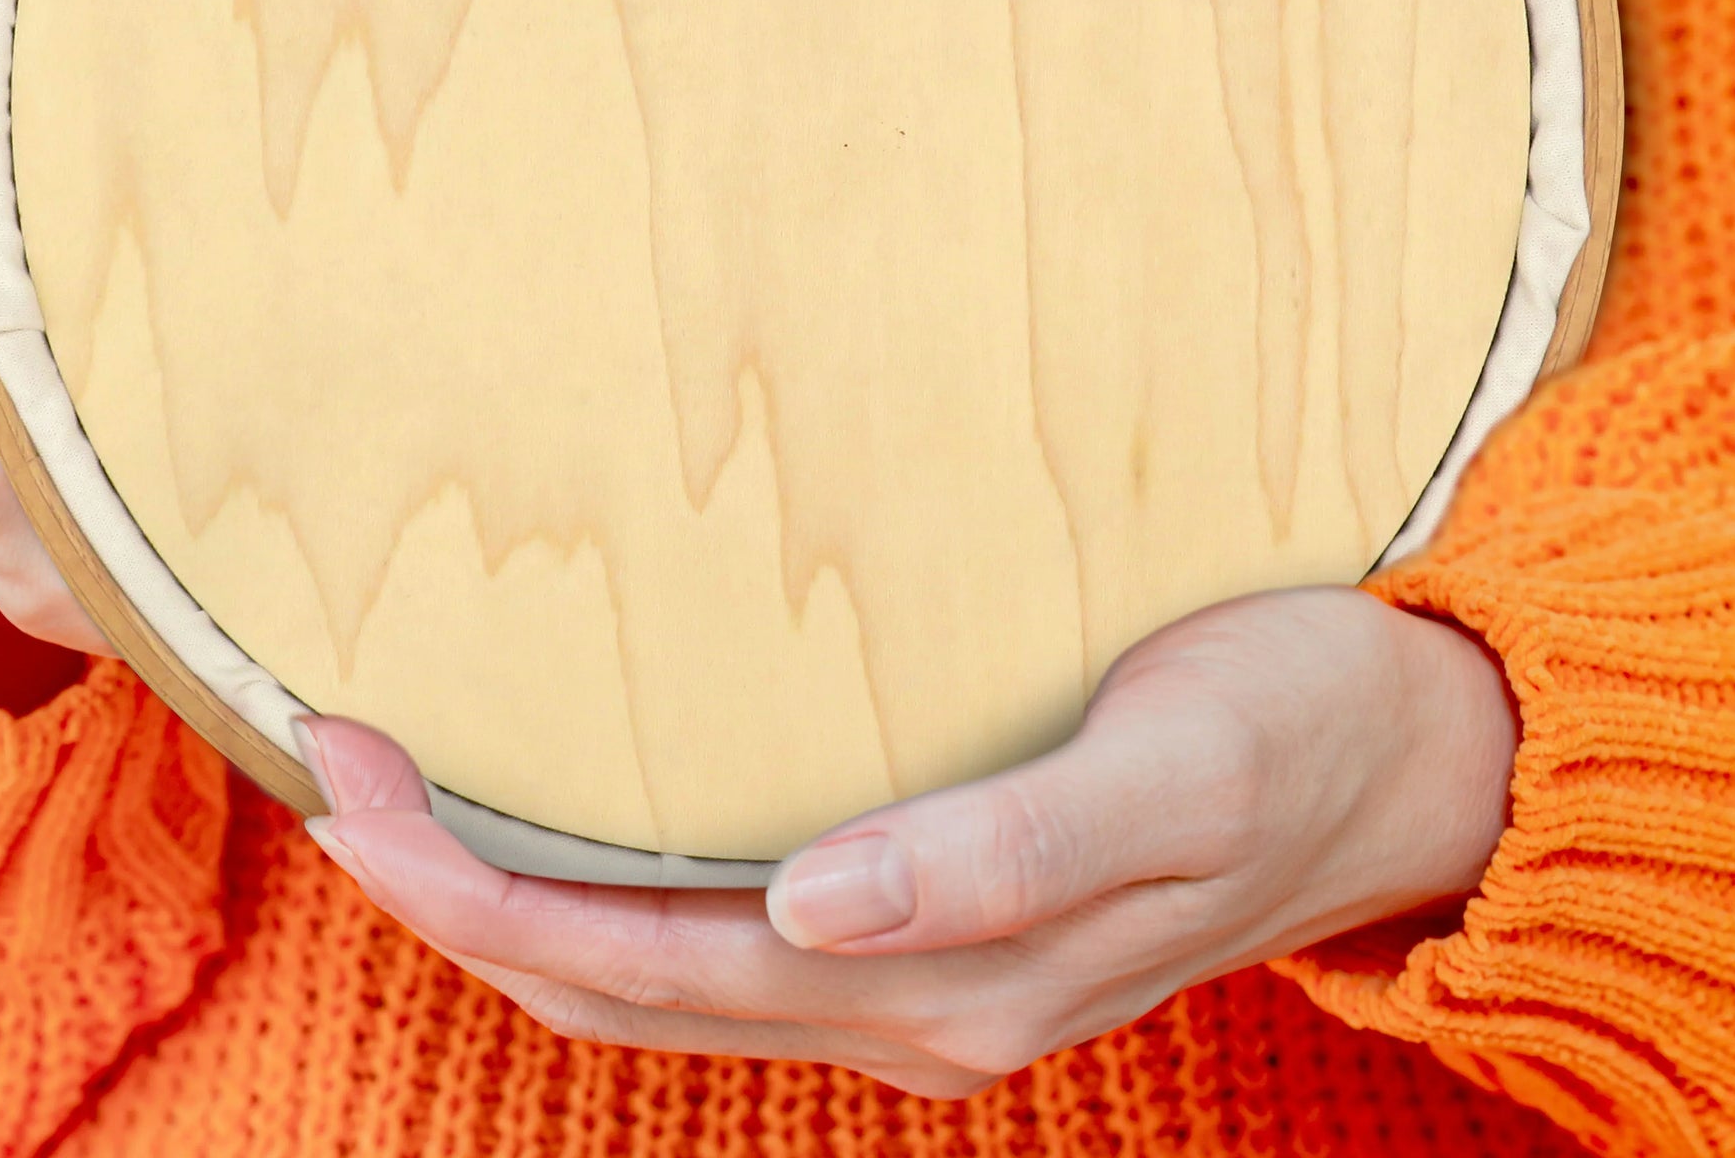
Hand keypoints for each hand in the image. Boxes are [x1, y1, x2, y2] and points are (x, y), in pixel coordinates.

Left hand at [300, 585, 1516, 1095]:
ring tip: (407, 784)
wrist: (1403, 762)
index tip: (348, 769)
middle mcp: (898, 1003)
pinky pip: (721, 927)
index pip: (631, 960)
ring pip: (651, 967)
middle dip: (447, 889)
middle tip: (331, 754)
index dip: (467, 886)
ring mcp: (908, 974)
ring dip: (511, 890)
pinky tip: (577, 796)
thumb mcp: (1171, 779)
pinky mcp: (932, 917)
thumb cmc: (1290, 731)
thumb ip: (1002, 856)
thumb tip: (817, 908)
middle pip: (608, 978)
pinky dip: (609, 879)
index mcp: (934, 986)